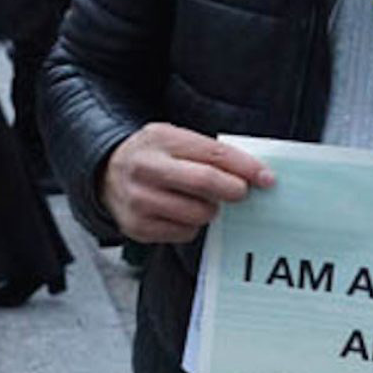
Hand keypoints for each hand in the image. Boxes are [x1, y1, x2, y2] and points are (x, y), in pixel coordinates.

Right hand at [100, 123, 273, 242]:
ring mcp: (138, 200)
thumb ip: (210, 152)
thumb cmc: (154, 156)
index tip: (267, 178)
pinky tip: (180, 212)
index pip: (213, 154)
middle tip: (241, 192)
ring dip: (210, 210)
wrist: (105, 173)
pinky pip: (184, 233)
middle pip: (205, 183)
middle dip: (233, 190)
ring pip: (198, 213)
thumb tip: (255, 173)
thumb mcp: (176, 139)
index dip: (245, 168)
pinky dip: (191, 225)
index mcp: (160, 139)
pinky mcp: (137, 227)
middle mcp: (146, 168)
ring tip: (200, 200)